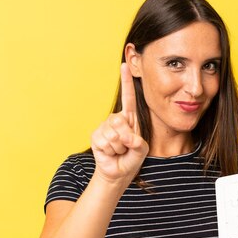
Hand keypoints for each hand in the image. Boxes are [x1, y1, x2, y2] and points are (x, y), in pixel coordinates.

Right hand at [90, 63, 148, 184]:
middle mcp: (116, 119)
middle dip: (126, 138)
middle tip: (126, 147)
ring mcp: (105, 127)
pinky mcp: (96, 136)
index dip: (126, 81)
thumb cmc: (131, 158)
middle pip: (120, 121)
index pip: (129, 97)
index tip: (125, 65)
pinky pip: (104, 141)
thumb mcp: (141, 149)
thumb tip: (126, 138)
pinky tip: (110, 153)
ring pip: (113, 134)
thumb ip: (137, 143)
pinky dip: (110, 151)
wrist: (119, 172)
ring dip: (118, 147)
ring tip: (119, 151)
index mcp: (130, 118)